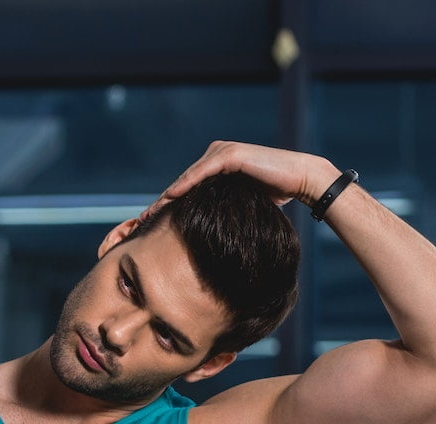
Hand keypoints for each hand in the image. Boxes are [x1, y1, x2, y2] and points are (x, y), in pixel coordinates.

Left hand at [96, 141, 339, 255]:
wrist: (302, 180)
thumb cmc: (276, 200)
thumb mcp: (241, 214)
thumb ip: (222, 223)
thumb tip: (207, 255)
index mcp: (210, 175)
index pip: (180, 198)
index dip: (160, 216)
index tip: (143, 234)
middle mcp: (211, 160)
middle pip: (176, 190)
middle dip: (155, 210)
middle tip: (133, 230)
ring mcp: (219, 155)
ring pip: (184, 183)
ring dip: (163, 201)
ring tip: (145, 220)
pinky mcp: (229, 156)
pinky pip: (201, 174)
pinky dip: (185, 186)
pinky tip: (169, 200)